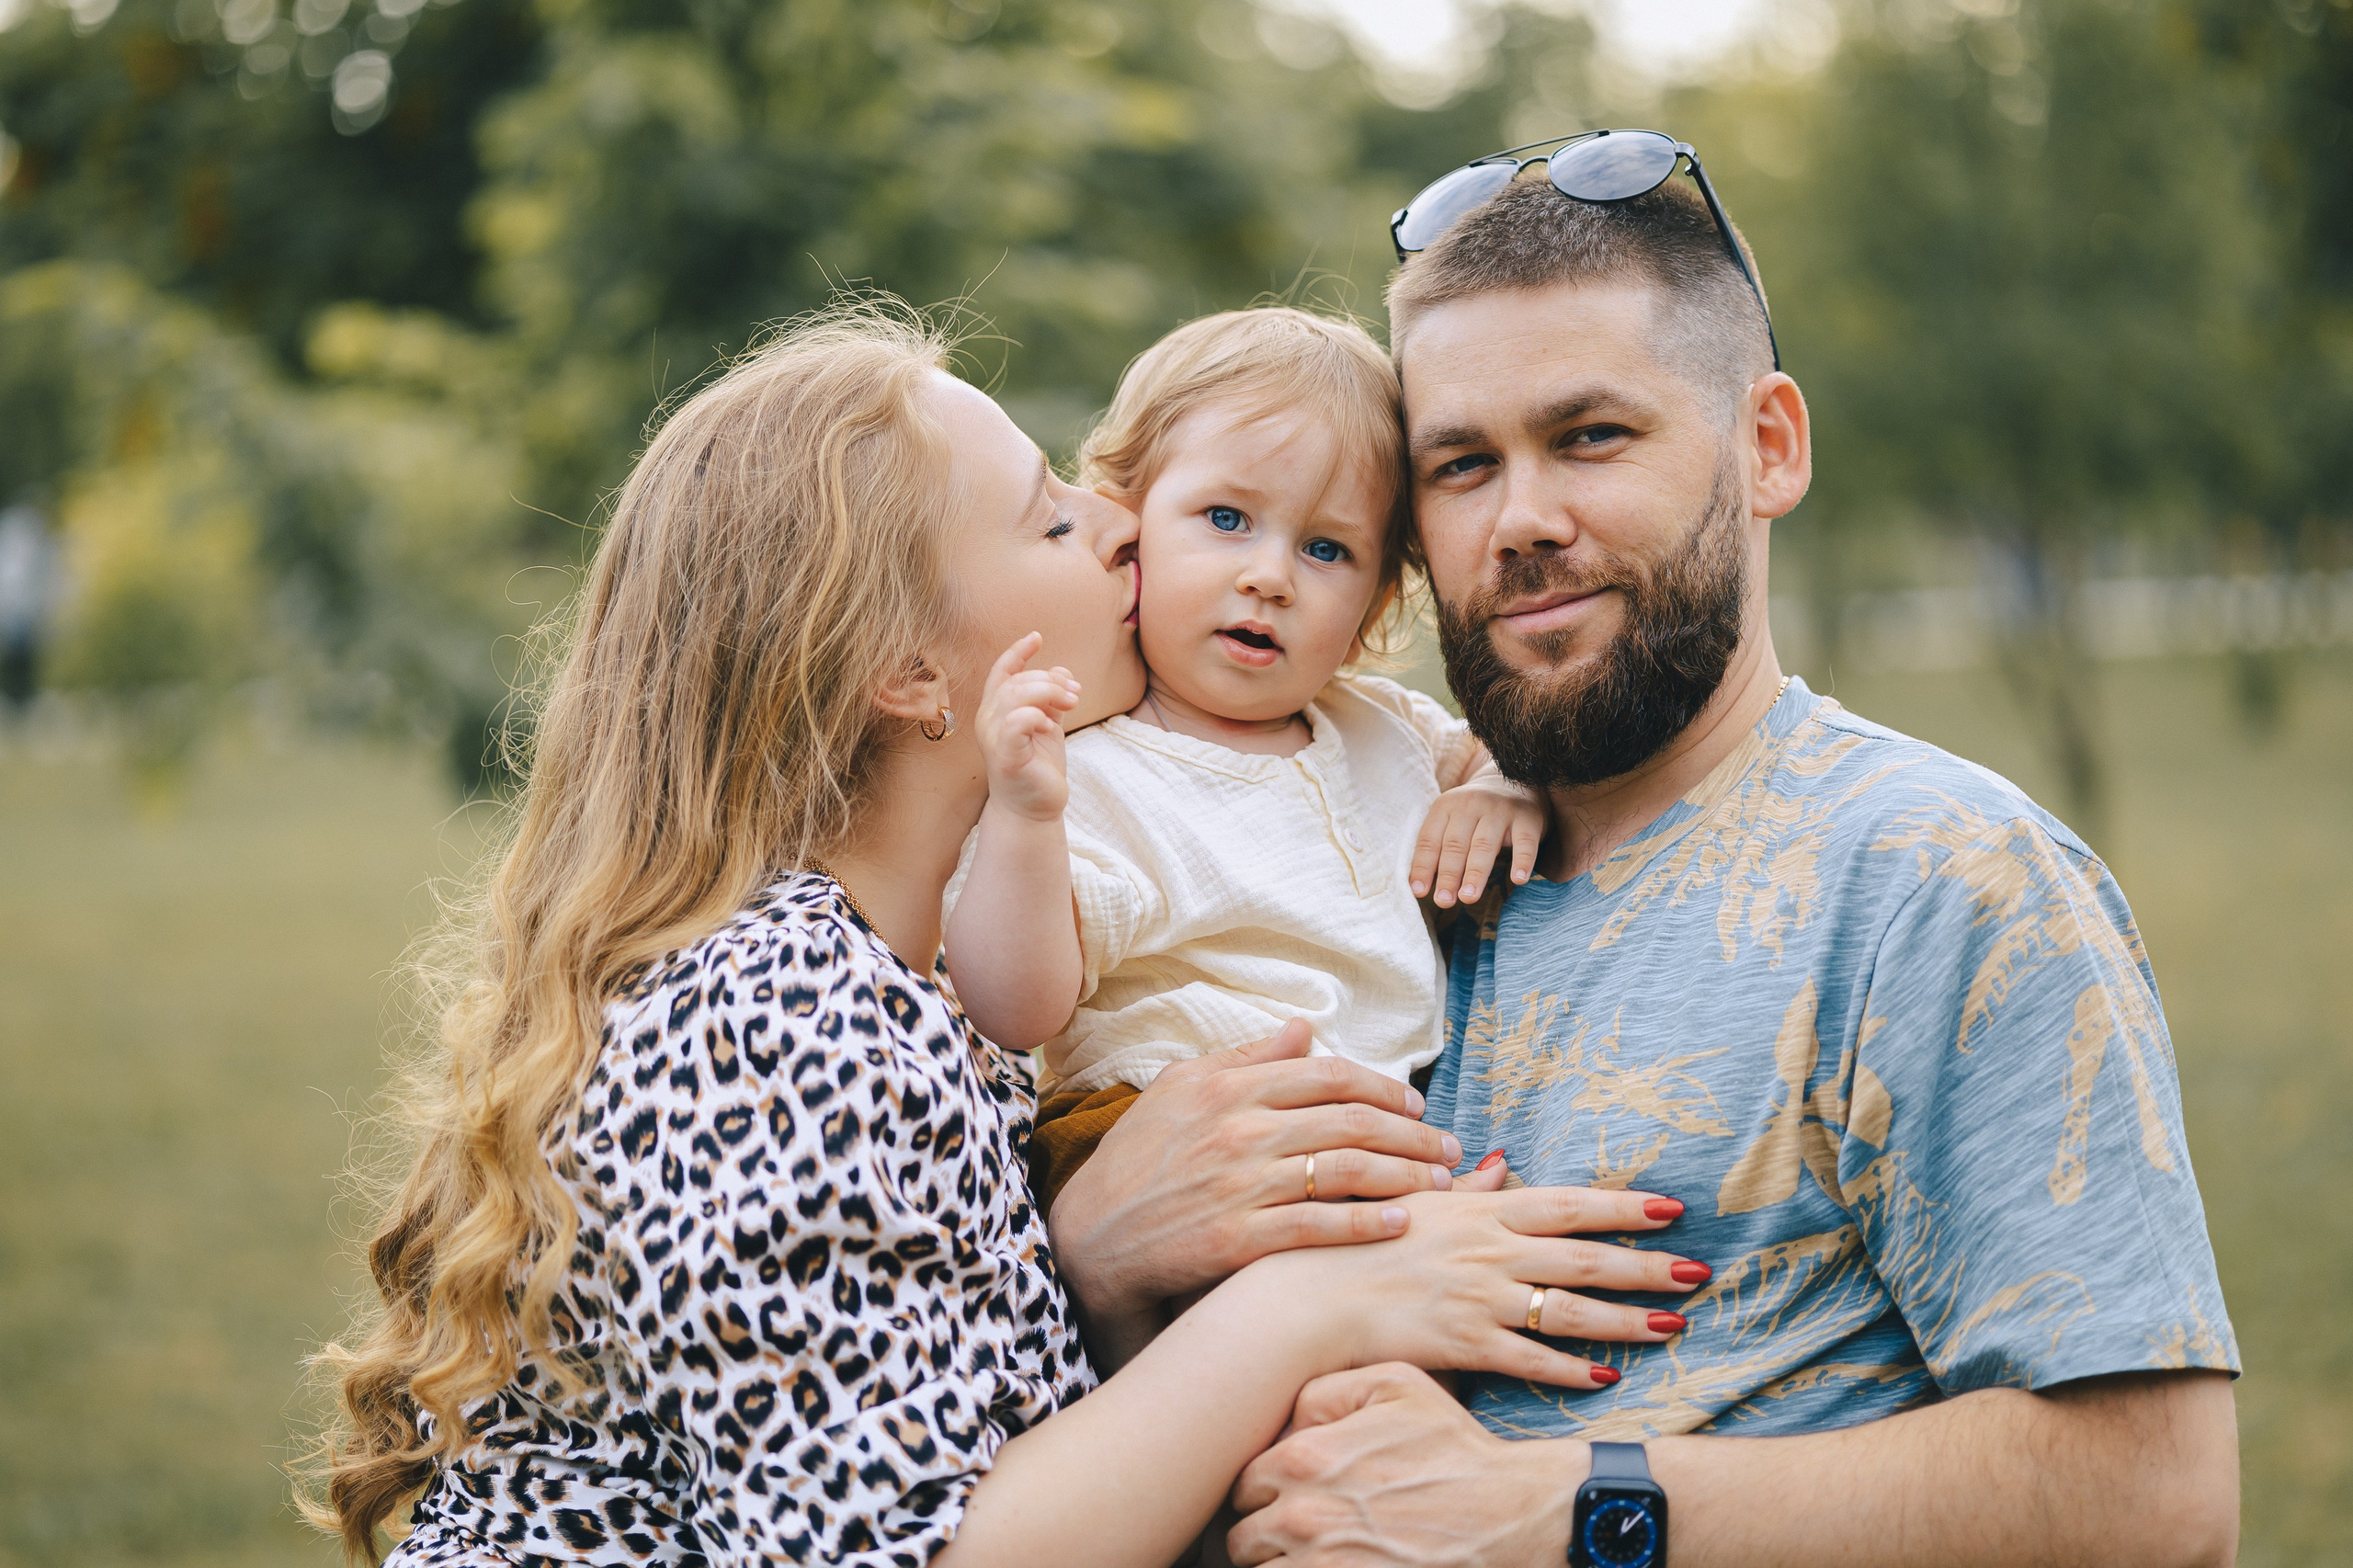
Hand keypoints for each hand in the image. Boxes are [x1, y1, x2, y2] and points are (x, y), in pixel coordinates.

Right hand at [975, 631, 1079, 821]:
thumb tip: (1062, 671)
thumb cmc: (1037, 767)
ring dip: (1049, 693)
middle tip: (1076, 694)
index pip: (1000, 672)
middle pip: (1017, 681)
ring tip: (1071, 703)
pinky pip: (1016, 722)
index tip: (1037, 637)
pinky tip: (1050, 726)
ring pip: (1017, 696)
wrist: (1034, 809)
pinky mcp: (1005, 756)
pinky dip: (1036, 716)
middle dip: (1051, 680)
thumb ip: (1052, 698)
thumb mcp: (1048, 725)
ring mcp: (993, 738)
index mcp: (996, 710)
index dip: (1017, 652)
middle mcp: (988, 721)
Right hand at [1049, 1020, 1461, 1334]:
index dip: (1384, 1087)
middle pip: (1350, 1120)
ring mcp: (1240, 1184)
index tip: (1416, 1104)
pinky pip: (1317, 1225)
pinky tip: (1400, 1222)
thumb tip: (1303, 1028)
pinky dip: (1365, 1222)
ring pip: (1345, 1169)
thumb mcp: (1179, 1088)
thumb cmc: (1137, 1158)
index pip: (1328, 1074)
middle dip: (1413, 1133)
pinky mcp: (1237, 1238)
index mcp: (1229, 1087)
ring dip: (1405, 1175)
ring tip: (1440, 1183)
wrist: (1090, 1235)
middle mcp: (1239, 1129)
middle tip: (1449, 1147)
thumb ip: (1245, 1058)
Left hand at [1228, 1364, 1583, 1567]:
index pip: (1243, 1484)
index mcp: (1304, 1458)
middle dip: (1264, 1535)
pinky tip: (1331, 1564)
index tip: (1284, 1495)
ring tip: (1316, 1553)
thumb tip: (1288, 1424)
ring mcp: (1322, 1563)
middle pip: (1244, 1540)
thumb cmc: (1452, 1446)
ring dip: (1280, 1565)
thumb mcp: (1395, 1385)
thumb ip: (1325, 1392)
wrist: (1508, 1510)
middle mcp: (1302, 1515)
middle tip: (1298, 1532)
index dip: (1262, 1491)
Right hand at [1242, 1184, 1702, 1391]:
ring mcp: (1478, 1299)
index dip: (1623, 1205)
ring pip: (1570, 1310)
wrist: (1308, 1295)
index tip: (1671, 1207)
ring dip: (1627, 1319)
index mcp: (1481, 1210)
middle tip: (1699, 1270)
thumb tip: (1503, 1160)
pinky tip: (1606, 1378)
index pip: (1567, 1202)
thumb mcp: (1417, 1199)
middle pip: (1584, 1256)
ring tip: (1676, 1324)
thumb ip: (1468, 1184)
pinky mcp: (1463, 1344)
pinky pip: (1530, 1361)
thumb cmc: (1359, 1240)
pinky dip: (1570, 1371)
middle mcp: (1488, 1251)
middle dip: (1647, 1264)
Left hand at [1410, 771, 1544, 908]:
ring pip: (1485, 845)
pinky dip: (1522, 861)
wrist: (1514, 783)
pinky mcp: (1527, 818)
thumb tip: (1418, 888)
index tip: (1419, 892)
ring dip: (1476, 873)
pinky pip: (1525, 842)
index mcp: (1445, 806)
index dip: (1422, 866)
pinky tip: (1518, 879)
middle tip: (1444, 900)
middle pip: (1456, 844)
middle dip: (1449, 875)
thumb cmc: (1475, 814)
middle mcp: (1471, 805)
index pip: (1429, 840)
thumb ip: (1436, 848)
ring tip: (1468, 898)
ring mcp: (1500, 810)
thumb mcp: (1451, 821)